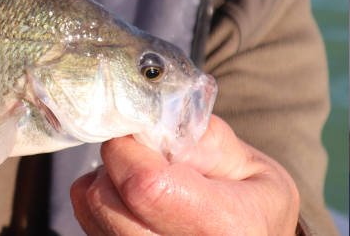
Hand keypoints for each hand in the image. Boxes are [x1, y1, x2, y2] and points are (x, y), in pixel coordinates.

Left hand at [70, 116, 298, 234]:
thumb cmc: (258, 208)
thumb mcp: (251, 164)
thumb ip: (202, 139)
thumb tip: (151, 122)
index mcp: (224, 226)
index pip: (146, 186)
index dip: (131, 150)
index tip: (138, 134)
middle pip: (107, 202)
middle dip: (116, 164)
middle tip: (145, 155)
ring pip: (91, 214)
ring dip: (107, 185)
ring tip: (144, 179)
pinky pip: (91, 226)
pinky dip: (105, 205)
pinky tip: (136, 203)